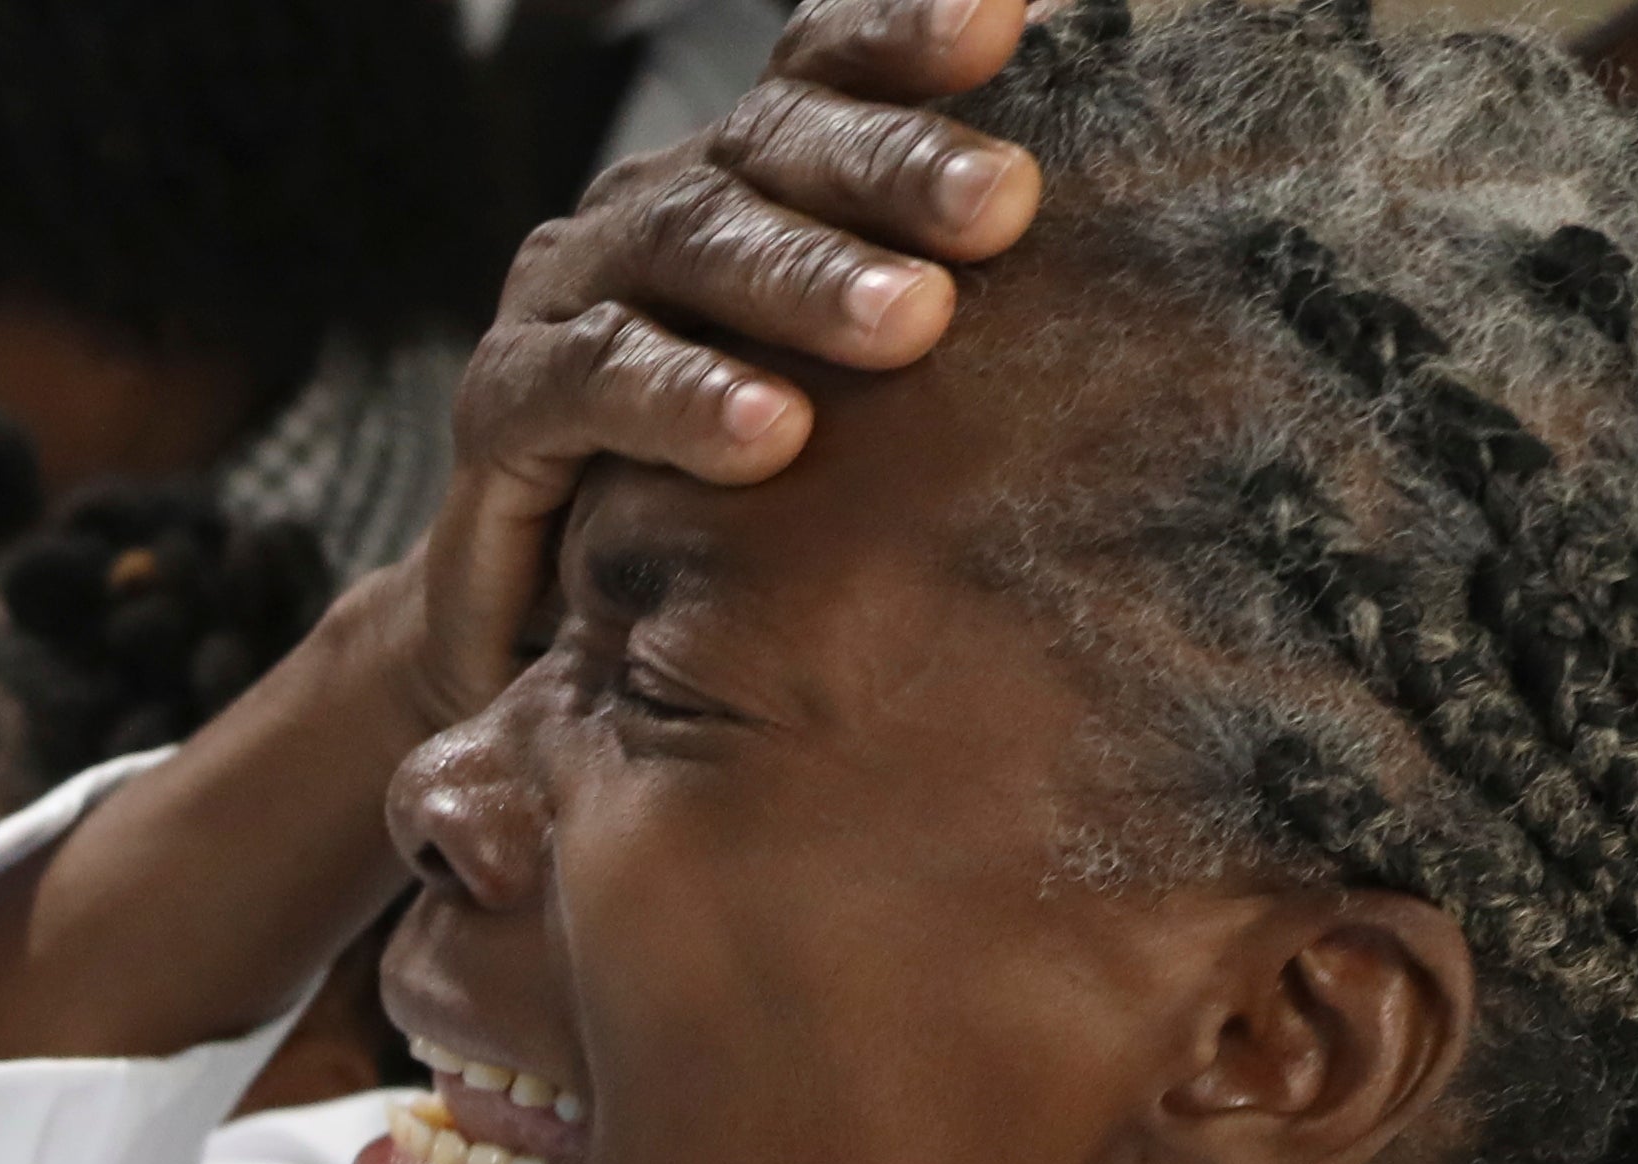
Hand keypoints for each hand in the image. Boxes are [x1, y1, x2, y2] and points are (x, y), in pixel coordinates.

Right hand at [410, 0, 1045, 721]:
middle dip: (895, 166)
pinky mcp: (502, 401)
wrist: (535, 628)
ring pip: (688, 244)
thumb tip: (1135, 280)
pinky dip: (683, 401)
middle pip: (772, 144)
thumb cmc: (726, 498)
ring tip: (912, 323)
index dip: (906, 35)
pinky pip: (593, 379)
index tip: (1012, 21)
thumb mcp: (837, 389)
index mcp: (743, 176)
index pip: (823, 68)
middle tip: (1007, 205)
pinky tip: (770, 435)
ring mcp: (568, 291)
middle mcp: (653, 204)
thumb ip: (929, 309)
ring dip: (805, 279)